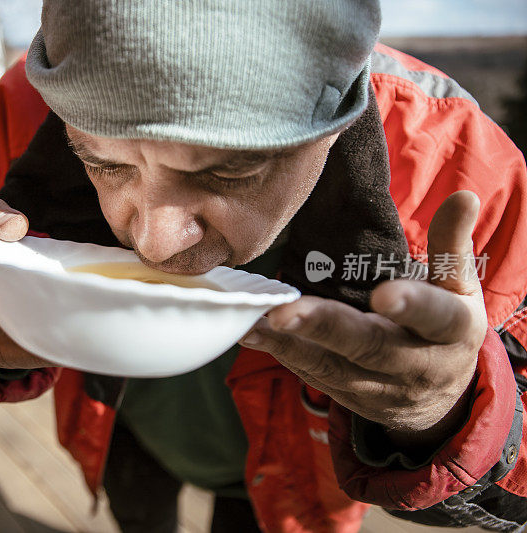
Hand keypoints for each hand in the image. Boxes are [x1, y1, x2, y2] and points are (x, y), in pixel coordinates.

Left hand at [240, 191, 486, 448]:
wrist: (439, 397)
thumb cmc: (445, 327)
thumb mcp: (460, 290)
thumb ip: (453, 246)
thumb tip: (463, 196)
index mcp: (451, 332)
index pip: (436, 317)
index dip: (413, 306)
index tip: (384, 295)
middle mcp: (414, 365)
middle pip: (369, 346)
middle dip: (326, 328)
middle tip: (285, 312)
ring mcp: (378, 387)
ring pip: (331, 366)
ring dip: (289, 345)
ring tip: (254, 322)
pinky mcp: (347, 396)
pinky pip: (312, 375)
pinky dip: (283, 355)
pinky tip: (254, 334)